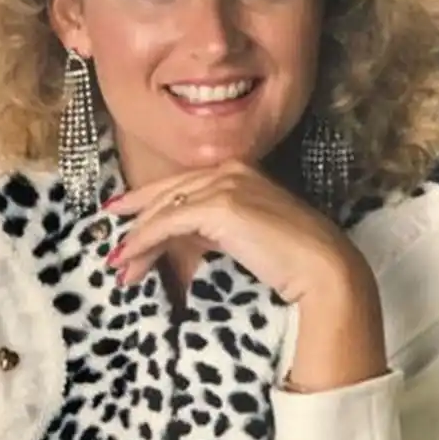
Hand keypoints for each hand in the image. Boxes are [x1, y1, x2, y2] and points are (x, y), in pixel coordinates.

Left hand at [105, 160, 366, 303]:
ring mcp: (224, 184)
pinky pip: (168, 223)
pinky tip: (131, 258)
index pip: (180, 184)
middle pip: (166, 195)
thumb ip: (212, 229)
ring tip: (121, 267)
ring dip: (137, 241)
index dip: (146, 201)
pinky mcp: (219, 206)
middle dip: (136, 225)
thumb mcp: (245, 236)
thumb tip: (175, 243)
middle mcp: (229, 170)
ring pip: (164, 210)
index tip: (121, 215)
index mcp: (238, 171)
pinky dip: (145, 241)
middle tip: (115, 253)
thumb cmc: (293, 261)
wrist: (324, 269)